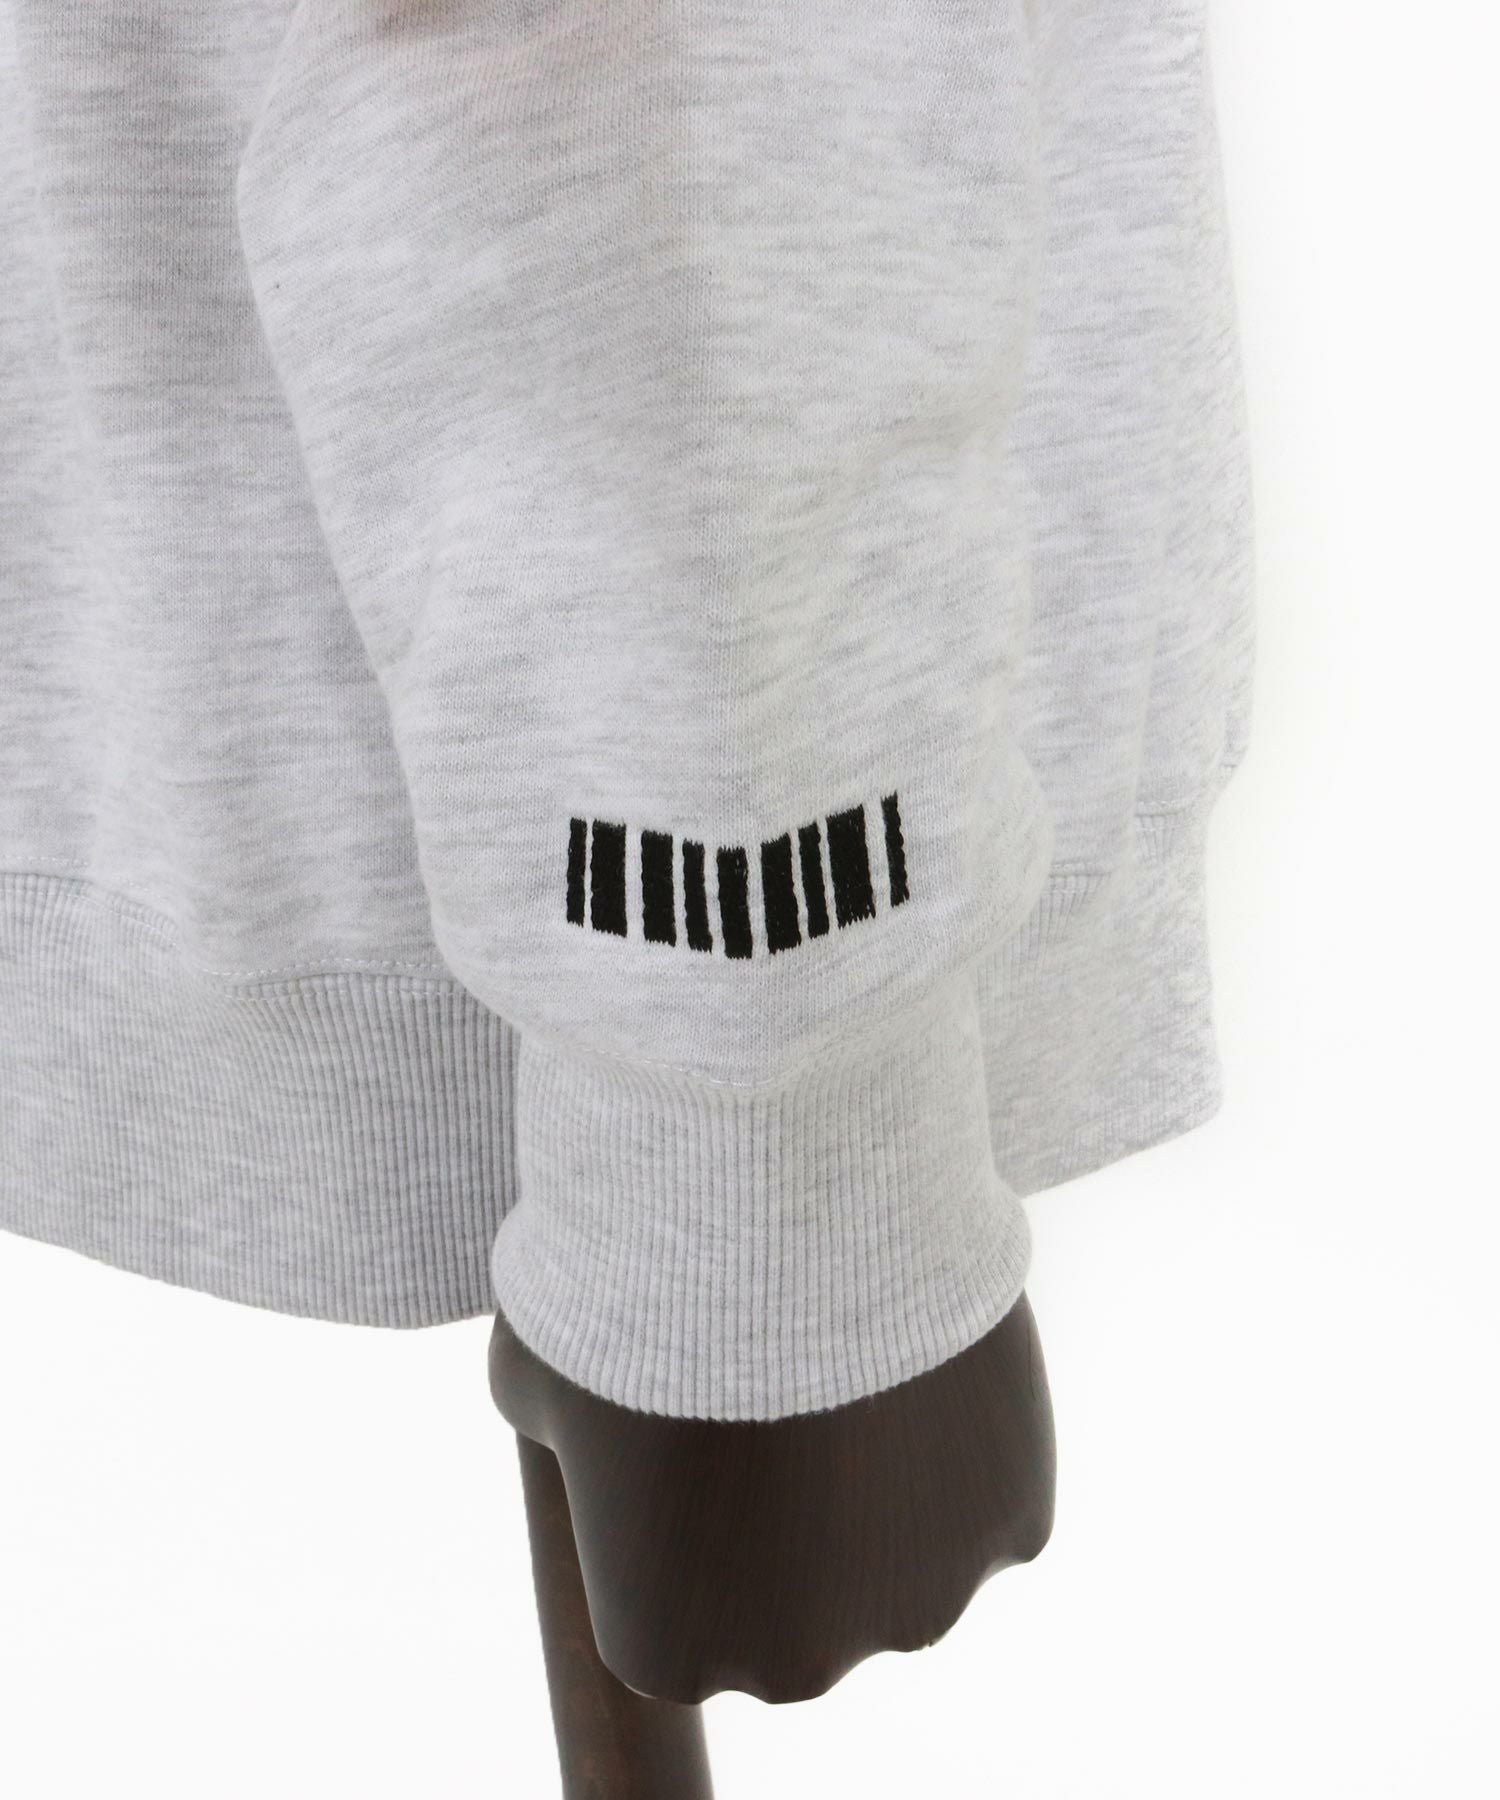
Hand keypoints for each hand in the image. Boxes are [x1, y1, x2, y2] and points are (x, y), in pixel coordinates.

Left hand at [490, 1291, 1055, 1703]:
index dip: (679, 1510)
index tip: (686, 1427)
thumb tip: (577, 1423)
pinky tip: (919, 1356)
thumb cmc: (630, 1287)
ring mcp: (917, 1598)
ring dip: (883, 1478)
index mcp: (669, 1646)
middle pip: (795, 1601)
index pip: (673, 1605)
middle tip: (776, 1387)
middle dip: (785, 1514)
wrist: (769, 1208)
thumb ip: (560, 1431)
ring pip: (902, 1550)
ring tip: (850, 1356)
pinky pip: (988, 1496)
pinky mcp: (1013, 1522)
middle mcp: (796, 1663)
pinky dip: (962, 1439)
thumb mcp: (536, 1371)